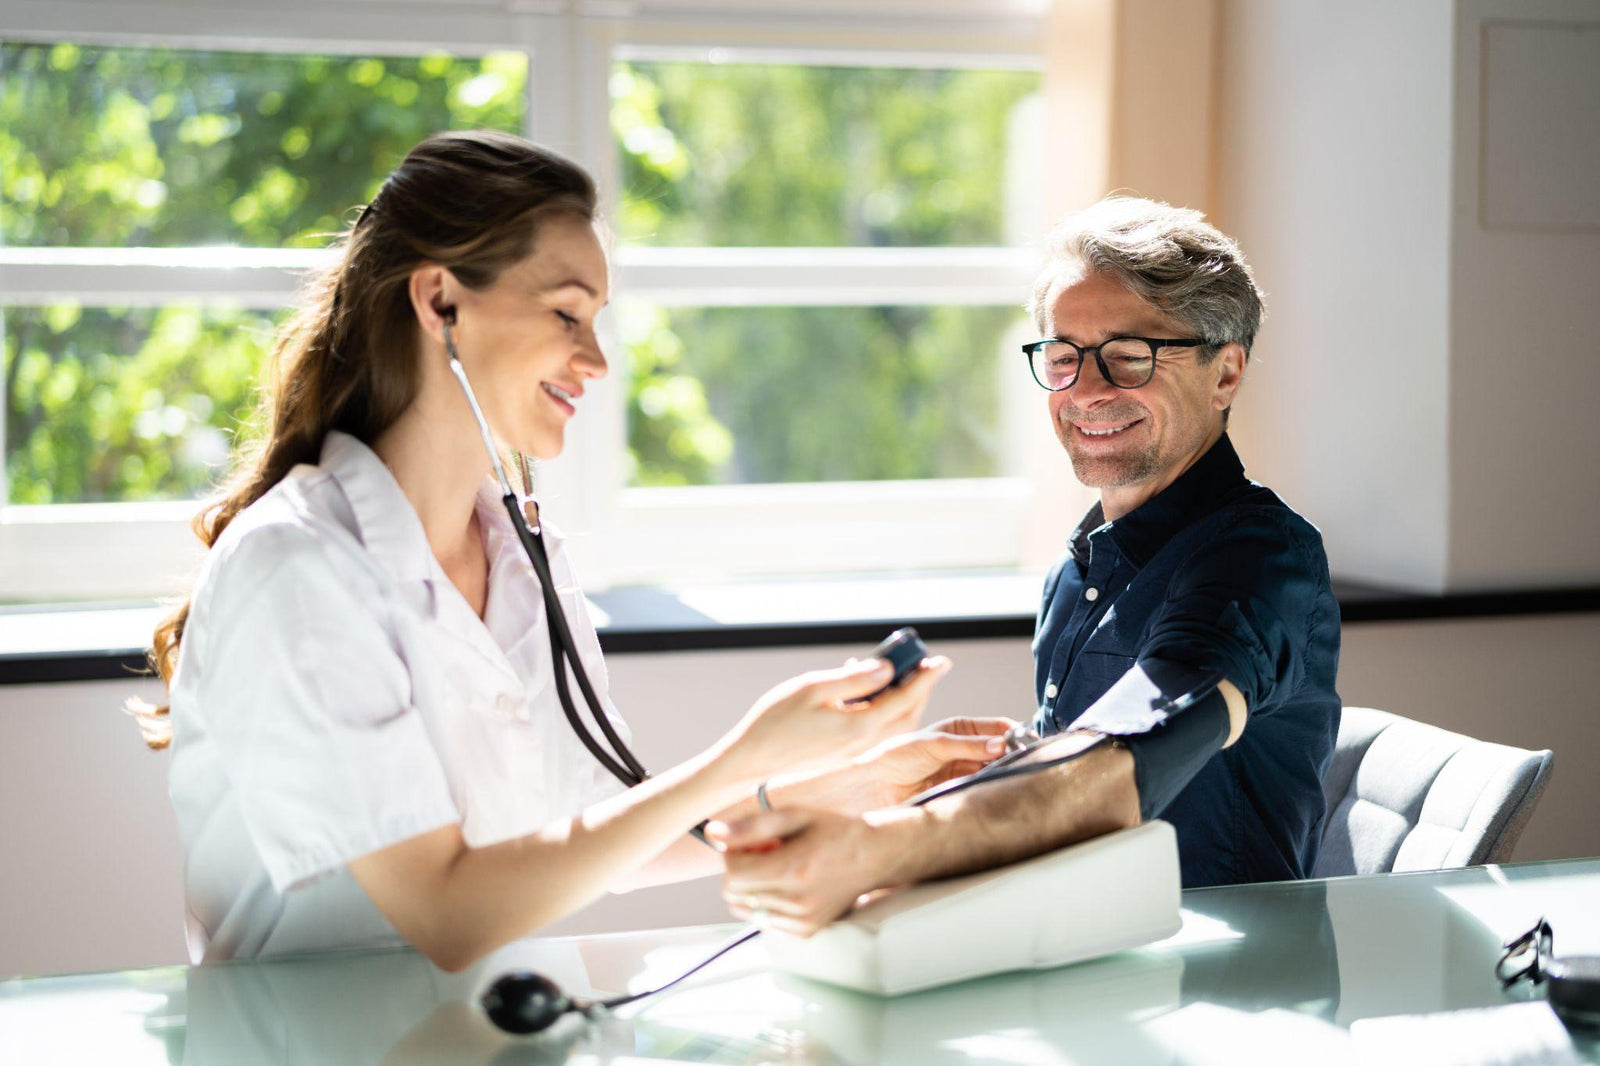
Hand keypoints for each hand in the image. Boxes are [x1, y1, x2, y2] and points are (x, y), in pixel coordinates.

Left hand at [707, 808, 889, 937]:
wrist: (873, 857)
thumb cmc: (834, 830)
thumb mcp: (794, 815)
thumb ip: (750, 826)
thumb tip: (713, 833)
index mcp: (793, 869)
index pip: (733, 873)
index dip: (734, 854)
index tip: (752, 842)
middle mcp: (797, 901)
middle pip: (732, 894)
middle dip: (739, 871)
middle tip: (765, 854)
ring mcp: (802, 920)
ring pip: (743, 909)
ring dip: (751, 888)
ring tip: (777, 870)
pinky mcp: (805, 931)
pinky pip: (763, 921)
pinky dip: (766, 903)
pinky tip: (787, 886)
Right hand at [719, 656, 952, 783]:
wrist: (750, 762)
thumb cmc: (775, 722)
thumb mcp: (813, 688)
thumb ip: (853, 679)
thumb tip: (886, 669)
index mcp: (861, 727)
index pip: (905, 698)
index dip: (925, 678)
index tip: (942, 661)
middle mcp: (864, 744)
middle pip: (906, 715)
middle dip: (920, 690)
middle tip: (926, 667)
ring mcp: (854, 753)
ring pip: (893, 726)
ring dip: (902, 702)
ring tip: (897, 677)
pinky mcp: (843, 756)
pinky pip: (876, 732)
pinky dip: (882, 712)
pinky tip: (866, 695)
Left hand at [849, 716, 1018, 808]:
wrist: (874, 786)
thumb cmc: (895, 756)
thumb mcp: (934, 744)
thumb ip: (967, 745)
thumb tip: (1000, 744)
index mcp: (960, 729)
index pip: (997, 726)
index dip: (1013, 732)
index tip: (1025, 741)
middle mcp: (966, 749)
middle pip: (1001, 751)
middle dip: (1012, 755)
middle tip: (1021, 763)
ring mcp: (964, 771)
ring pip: (995, 771)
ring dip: (1002, 774)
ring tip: (1008, 777)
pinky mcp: (960, 792)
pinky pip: (982, 790)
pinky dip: (990, 790)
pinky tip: (994, 791)